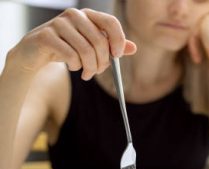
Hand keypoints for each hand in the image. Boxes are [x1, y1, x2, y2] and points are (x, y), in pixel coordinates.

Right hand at [12, 8, 136, 79]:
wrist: (35, 53)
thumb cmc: (67, 49)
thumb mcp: (91, 48)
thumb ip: (112, 47)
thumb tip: (133, 48)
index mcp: (87, 15)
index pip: (111, 22)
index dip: (118, 40)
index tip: (117, 56)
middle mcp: (74, 15)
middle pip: (100, 41)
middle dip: (102, 62)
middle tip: (97, 72)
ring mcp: (59, 23)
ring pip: (86, 50)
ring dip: (90, 68)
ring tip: (87, 74)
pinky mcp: (46, 36)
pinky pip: (70, 55)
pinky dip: (75, 66)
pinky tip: (73, 67)